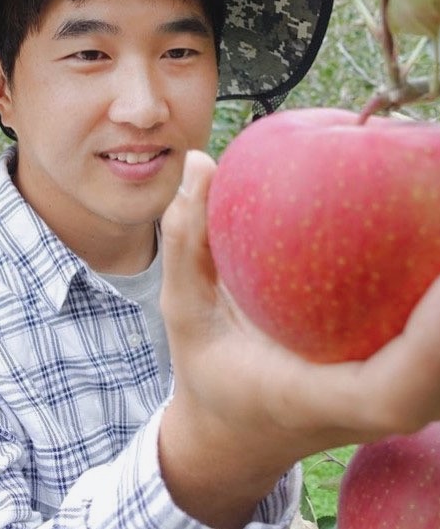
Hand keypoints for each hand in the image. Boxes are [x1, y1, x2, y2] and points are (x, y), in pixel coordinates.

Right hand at [157, 149, 439, 526]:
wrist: (232, 434)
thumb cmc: (208, 374)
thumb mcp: (182, 310)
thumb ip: (186, 241)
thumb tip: (200, 162)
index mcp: (323, 400)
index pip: (396, 387)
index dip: (432, 336)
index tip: (439, 274)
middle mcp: (375, 408)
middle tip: (439, 194)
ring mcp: (394, 400)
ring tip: (437, 206)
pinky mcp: (397, 383)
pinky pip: (432, 346)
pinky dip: (436, 299)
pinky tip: (427, 232)